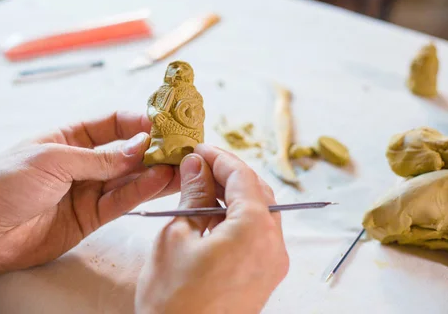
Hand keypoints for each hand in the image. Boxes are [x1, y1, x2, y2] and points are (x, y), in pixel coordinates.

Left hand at [0, 112, 179, 298]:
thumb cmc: (4, 183)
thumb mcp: (52, 159)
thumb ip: (99, 158)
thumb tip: (138, 148)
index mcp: (68, 138)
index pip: (110, 123)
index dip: (136, 122)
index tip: (161, 123)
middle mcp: (82, 162)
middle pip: (125, 152)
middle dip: (152, 148)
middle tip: (180, 146)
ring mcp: (87, 190)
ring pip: (128, 178)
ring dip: (153, 171)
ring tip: (180, 165)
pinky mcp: (90, 217)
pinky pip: (121, 202)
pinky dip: (140, 192)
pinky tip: (159, 182)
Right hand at [136, 145, 288, 313]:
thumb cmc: (173, 299)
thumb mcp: (176, 236)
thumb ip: (192, 195)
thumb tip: (197, 164)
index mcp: (254, 230)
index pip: (243, 176)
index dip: (219, 157)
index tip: (198, 149)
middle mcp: (274, 245)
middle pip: (258, 192)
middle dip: (229, 174)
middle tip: (199, 165)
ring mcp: (274, 264)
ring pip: (261, 213)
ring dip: (235, 196)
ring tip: (202, 189)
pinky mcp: (266, 278)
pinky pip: (259, 235)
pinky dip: (239, 219)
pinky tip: (212, 217)